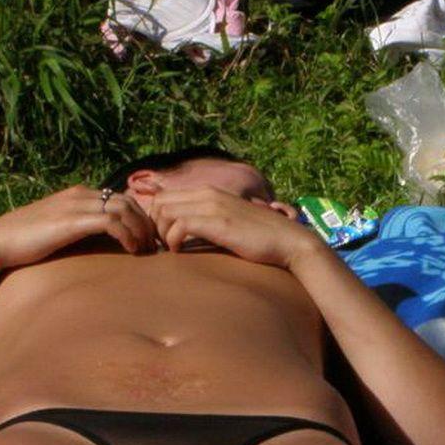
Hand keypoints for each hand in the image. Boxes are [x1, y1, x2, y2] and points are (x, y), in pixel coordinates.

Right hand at [0, 185, 158, 267]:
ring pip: (124, 209)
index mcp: (77, 194)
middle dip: (146, 223)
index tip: (147, 238)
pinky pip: (111, 222)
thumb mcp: (56, 228)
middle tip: (154, 245)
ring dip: (141, 230)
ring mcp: (75, 206)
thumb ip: (77, 227)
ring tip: (146, 250)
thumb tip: (96, 239)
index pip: (121, 197)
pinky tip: (131, 250)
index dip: (139, 217)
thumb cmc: (24, 241)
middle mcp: (79, 194)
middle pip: (128, 201)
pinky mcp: (72, 221)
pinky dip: (127, 235)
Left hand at [146, 186, 322, 268]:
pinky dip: (173, 240)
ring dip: (162, 233)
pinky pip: (180, 225)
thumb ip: (210, 221)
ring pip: (165, 211)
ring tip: (173, 249)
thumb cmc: (261, 238)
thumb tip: (187, 233)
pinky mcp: (218, 222)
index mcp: (210, 192)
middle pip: (159, 202)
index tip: (164, 238)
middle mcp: (209, 193)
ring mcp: (213, 205)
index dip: (158, 218)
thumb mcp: (231, 223)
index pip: (166, 196)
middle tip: (164, 246)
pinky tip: (180, 251)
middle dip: (155, 226)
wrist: (289, 241)